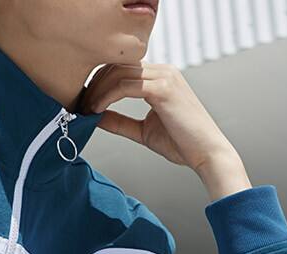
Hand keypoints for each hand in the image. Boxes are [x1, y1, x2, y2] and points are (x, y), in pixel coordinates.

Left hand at [81, 62, 251, 200]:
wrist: (206, 154)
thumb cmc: (181, 143)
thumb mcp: (142, 130)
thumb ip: (119, 121)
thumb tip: (95, 116)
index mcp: (160, 76)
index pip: (121, 68)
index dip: (99, 82)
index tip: (85, 101)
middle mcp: (164, 71)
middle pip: (117, 65)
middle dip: (94, 83)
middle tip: (80, 103)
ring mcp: (165, 77)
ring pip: (118, 73)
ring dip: (97, 90)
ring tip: (87, 108)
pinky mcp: (164, 89)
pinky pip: (126, 85)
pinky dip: (107, 96)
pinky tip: (97, 109)